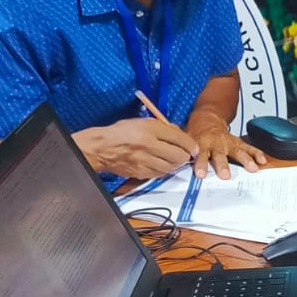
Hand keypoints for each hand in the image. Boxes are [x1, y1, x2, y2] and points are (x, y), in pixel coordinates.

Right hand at [81, 118, 197, 180]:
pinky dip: (166, 169)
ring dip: (176, 164)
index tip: (194, 148)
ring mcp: (144, 161)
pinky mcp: (141, 172)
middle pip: (178, 156)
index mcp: (149, 129)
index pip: (178, 138)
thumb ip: (164, 128)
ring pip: (171, 167)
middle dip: (185, 156)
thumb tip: (182, 136)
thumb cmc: (123, 132)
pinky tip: (163, 164)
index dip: (191, 144)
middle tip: (185, 154)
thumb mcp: (144, 122)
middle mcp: (148, 146)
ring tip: (174, 158)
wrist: (102, 148)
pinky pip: (160, 173)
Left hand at [187, 117, 266, 178]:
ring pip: (237, 152)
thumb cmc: (196, 134)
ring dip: (245, 160)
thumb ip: (183, 151)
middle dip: (223, 165)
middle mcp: (216, 144)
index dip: (200, 164)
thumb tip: (173, 163)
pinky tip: (263, 160)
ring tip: (252, 168)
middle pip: (220, 155)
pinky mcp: (237, 143)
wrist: (207, 119)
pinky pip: (248, 148)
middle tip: (225, 175)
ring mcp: (228, 143)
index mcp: (201, 144)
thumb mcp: (186, 140)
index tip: (201, 174)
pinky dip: (256, 154)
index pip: (200, 155)